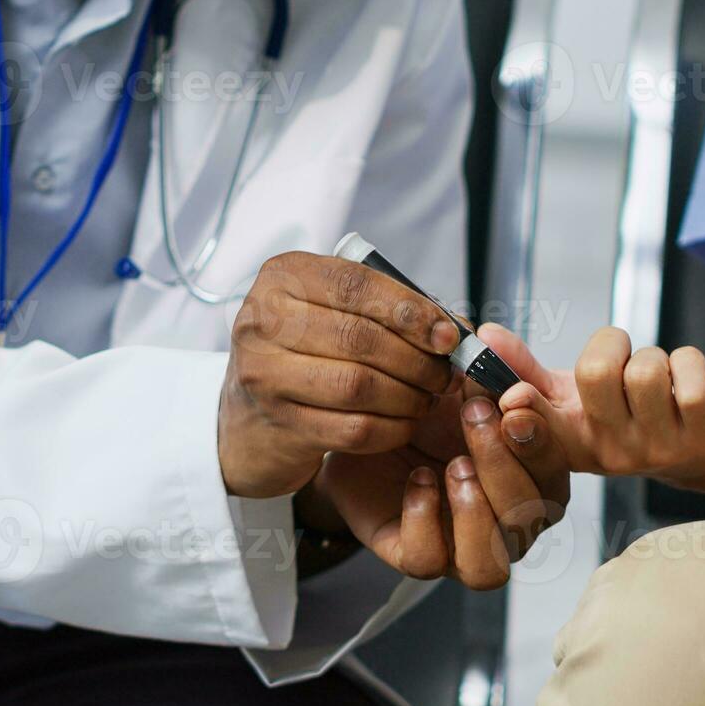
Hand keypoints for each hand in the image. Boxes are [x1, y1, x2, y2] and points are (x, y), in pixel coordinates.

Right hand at [218, 252, 459, 498]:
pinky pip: (354, 428)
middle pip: (360, 337)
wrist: (248, 418)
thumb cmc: (303, 354)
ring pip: (358, 385)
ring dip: (408, 395)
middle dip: (417, 359)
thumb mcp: (331, 313)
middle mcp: (263, 320)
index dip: (410, 311)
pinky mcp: (279, 423)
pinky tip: (403, 423)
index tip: (448, 335)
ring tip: (426, 397)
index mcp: (282, 277)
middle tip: (445, 374)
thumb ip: (387, 309)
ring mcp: (265, 374)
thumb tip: (456, 328)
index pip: (356, 286)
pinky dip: (392, 428)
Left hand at [303, 365, 570, 588]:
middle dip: (503, 461)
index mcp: (532, 474)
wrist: (361, 433)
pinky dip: (424, 521)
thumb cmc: (422, 411)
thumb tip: (487, 337)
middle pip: (531, 516)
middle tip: (473, 416)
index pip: (558, 468)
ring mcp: (465, 547)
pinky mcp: (416, 555)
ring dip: (476, 510)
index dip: (541, 437)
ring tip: (453, 466)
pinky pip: (429, 560)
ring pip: (491, 563)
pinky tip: (416, 482)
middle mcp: (509, 521)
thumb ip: (481, 357)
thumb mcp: (455, 375)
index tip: (514, 402)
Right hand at [486, 324, 704, 493]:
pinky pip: (688, 370)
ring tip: (657, 379)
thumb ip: (522, 368)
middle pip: (597, 371)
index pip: (537, 426)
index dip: (523, 409)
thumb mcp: (569, 400)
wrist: (701, 454)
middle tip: (623, 360)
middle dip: (613, 345)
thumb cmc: (624, 416)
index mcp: (570, 442)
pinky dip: (688, 360)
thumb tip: (484, 333)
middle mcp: (610, 452)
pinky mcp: (703, 434)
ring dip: (654, 357)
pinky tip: (686, 383)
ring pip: (646, 368)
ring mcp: (658, 447)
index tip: (514, 397)